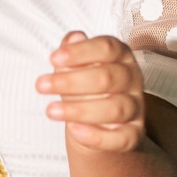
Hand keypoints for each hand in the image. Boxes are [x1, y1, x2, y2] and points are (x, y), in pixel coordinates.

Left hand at [36, 31, 144, 152]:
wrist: (96, 125)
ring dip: (79, 110)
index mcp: (121, 56)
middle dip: (71, 81)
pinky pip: (121, 138)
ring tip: (51, 110)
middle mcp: (132, 79)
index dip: (80, 53)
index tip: (53, 59)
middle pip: (108, 77)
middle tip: (41, 85)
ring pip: (114, 108)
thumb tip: (73, 38)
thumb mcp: (76, 69)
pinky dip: (97, 136)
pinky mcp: (134, 133)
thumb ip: (73, 55)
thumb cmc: (85, 90)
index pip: (107, 48)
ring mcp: (136, 107)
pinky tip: (74, 130)